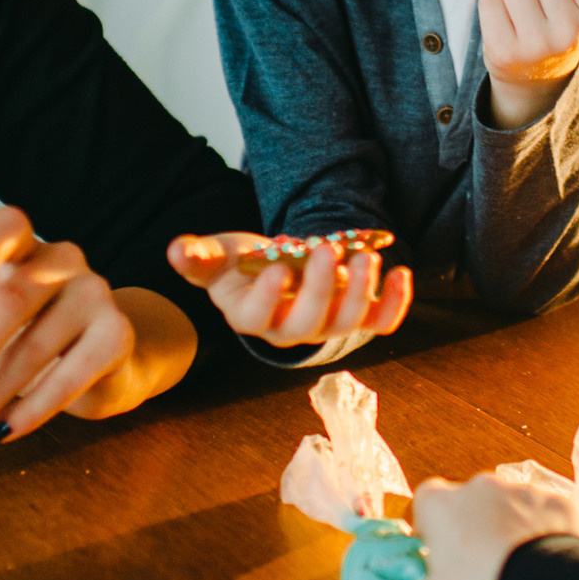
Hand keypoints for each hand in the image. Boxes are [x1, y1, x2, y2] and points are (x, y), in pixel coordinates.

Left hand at [0, 198, 151, 446]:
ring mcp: (96, 294)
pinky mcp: (118, 335)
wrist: (95, 365)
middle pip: (14, 298)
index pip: (10, 225)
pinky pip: (74, 373)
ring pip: (38, 344)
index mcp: (26, 246)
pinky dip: (35, 408)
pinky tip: (3, 431)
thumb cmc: (22, 326)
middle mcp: (65, 261)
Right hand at [167, 234, 413, 347]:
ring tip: (366, 256)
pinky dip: (396, 303)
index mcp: (251, 315)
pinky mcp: (356, 316)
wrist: (277, 269)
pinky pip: (380, 321)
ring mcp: (326, 324)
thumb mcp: (216, 256)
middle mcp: (290, 329)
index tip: (277, 269)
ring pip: (347, 323)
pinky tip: (401, 274)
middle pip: (308, 323)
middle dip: (321, 288)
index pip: (258, 317)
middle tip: (327, 250)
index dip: (268, 297)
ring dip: (361, 292)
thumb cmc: (242, 265)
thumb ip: (198, 256)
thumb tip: (177, 251)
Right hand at [331, 473, 578, 579]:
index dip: (429, 535)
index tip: (438, 566)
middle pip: (467, 506)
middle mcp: (481, 485)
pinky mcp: (561, 501)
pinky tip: (547, 568)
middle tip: (478, 576)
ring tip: (515, 575)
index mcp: (441, 502)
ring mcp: (524, 489)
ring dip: (508, 532)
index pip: (425, 507)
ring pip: (508, 508)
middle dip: (470, 532)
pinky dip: (544, 535)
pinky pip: (546, 515)